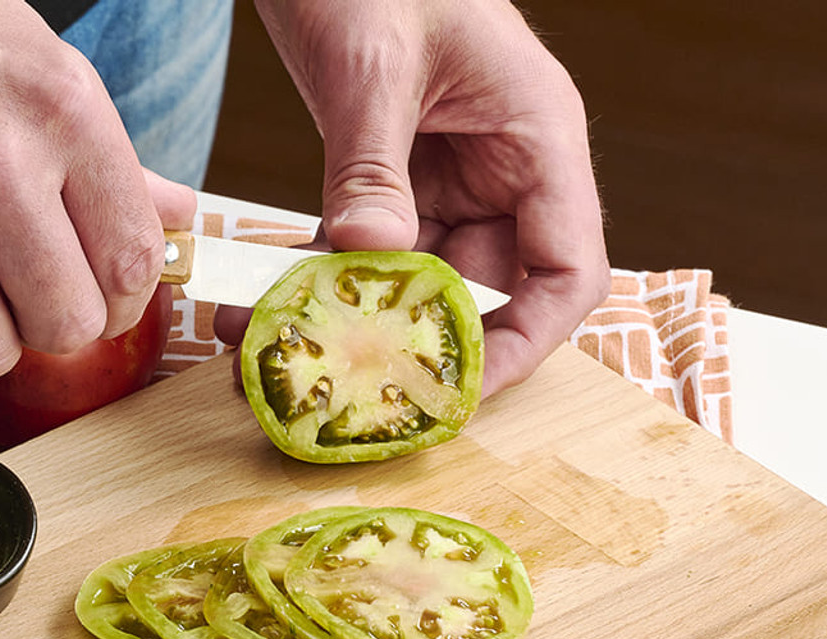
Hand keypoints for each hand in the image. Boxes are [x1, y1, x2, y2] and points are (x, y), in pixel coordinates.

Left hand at [249, 0, 609, 395]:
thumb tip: (370, 255)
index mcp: (538, 141)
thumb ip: (372, 166)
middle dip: (417, 344)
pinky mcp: (395, 187)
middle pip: (485, 295)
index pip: (567, 271)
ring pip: (415, 287)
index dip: (527, 341)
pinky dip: (319, 285)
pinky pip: (366, 257)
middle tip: (349, 382)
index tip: (462, 384)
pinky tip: (259, 309)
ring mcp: (449, 185)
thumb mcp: (374, 65)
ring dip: (352, 324)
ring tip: (278, 348)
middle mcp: (503, 175)